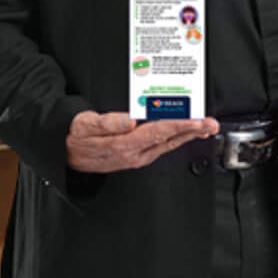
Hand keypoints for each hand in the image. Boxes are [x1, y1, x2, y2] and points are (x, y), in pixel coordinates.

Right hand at [66, 109, 219, 173]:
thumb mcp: (84, 126)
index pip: (159, 132)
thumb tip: (129, 120)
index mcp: (125, 144)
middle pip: (169, 139)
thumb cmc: (75, 138)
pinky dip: (176, 139)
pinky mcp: (136, 156)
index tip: (197, 120)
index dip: (180, 124)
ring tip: (204, 127)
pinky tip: (184, 134)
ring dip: (188, 136)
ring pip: (168, 145)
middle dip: (192, 131)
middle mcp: (134, 154)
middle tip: (212, 123)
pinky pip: (161, 147)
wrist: (66, 154)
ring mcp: (137, 157)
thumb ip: (107, 123)